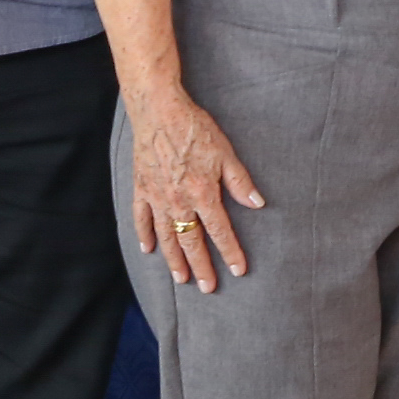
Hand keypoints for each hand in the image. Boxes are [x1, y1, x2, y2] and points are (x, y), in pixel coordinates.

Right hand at [129, 88, 262, 292]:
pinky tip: (149, 250)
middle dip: (201, 266)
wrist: (158, 110)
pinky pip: (141, 218)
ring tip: (181, 278)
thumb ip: (240, 181)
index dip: (230, 252)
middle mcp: (179, 201)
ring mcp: (157, 197)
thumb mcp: (225, 152)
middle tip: (208, 288)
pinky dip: (144, 235)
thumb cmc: (195, 129)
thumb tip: (257, 204)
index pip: (220, 231)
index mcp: (203, 193)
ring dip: (174, 259)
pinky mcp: (141, 189)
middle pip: (191, 242)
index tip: (238, 270)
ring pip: (166, 236)